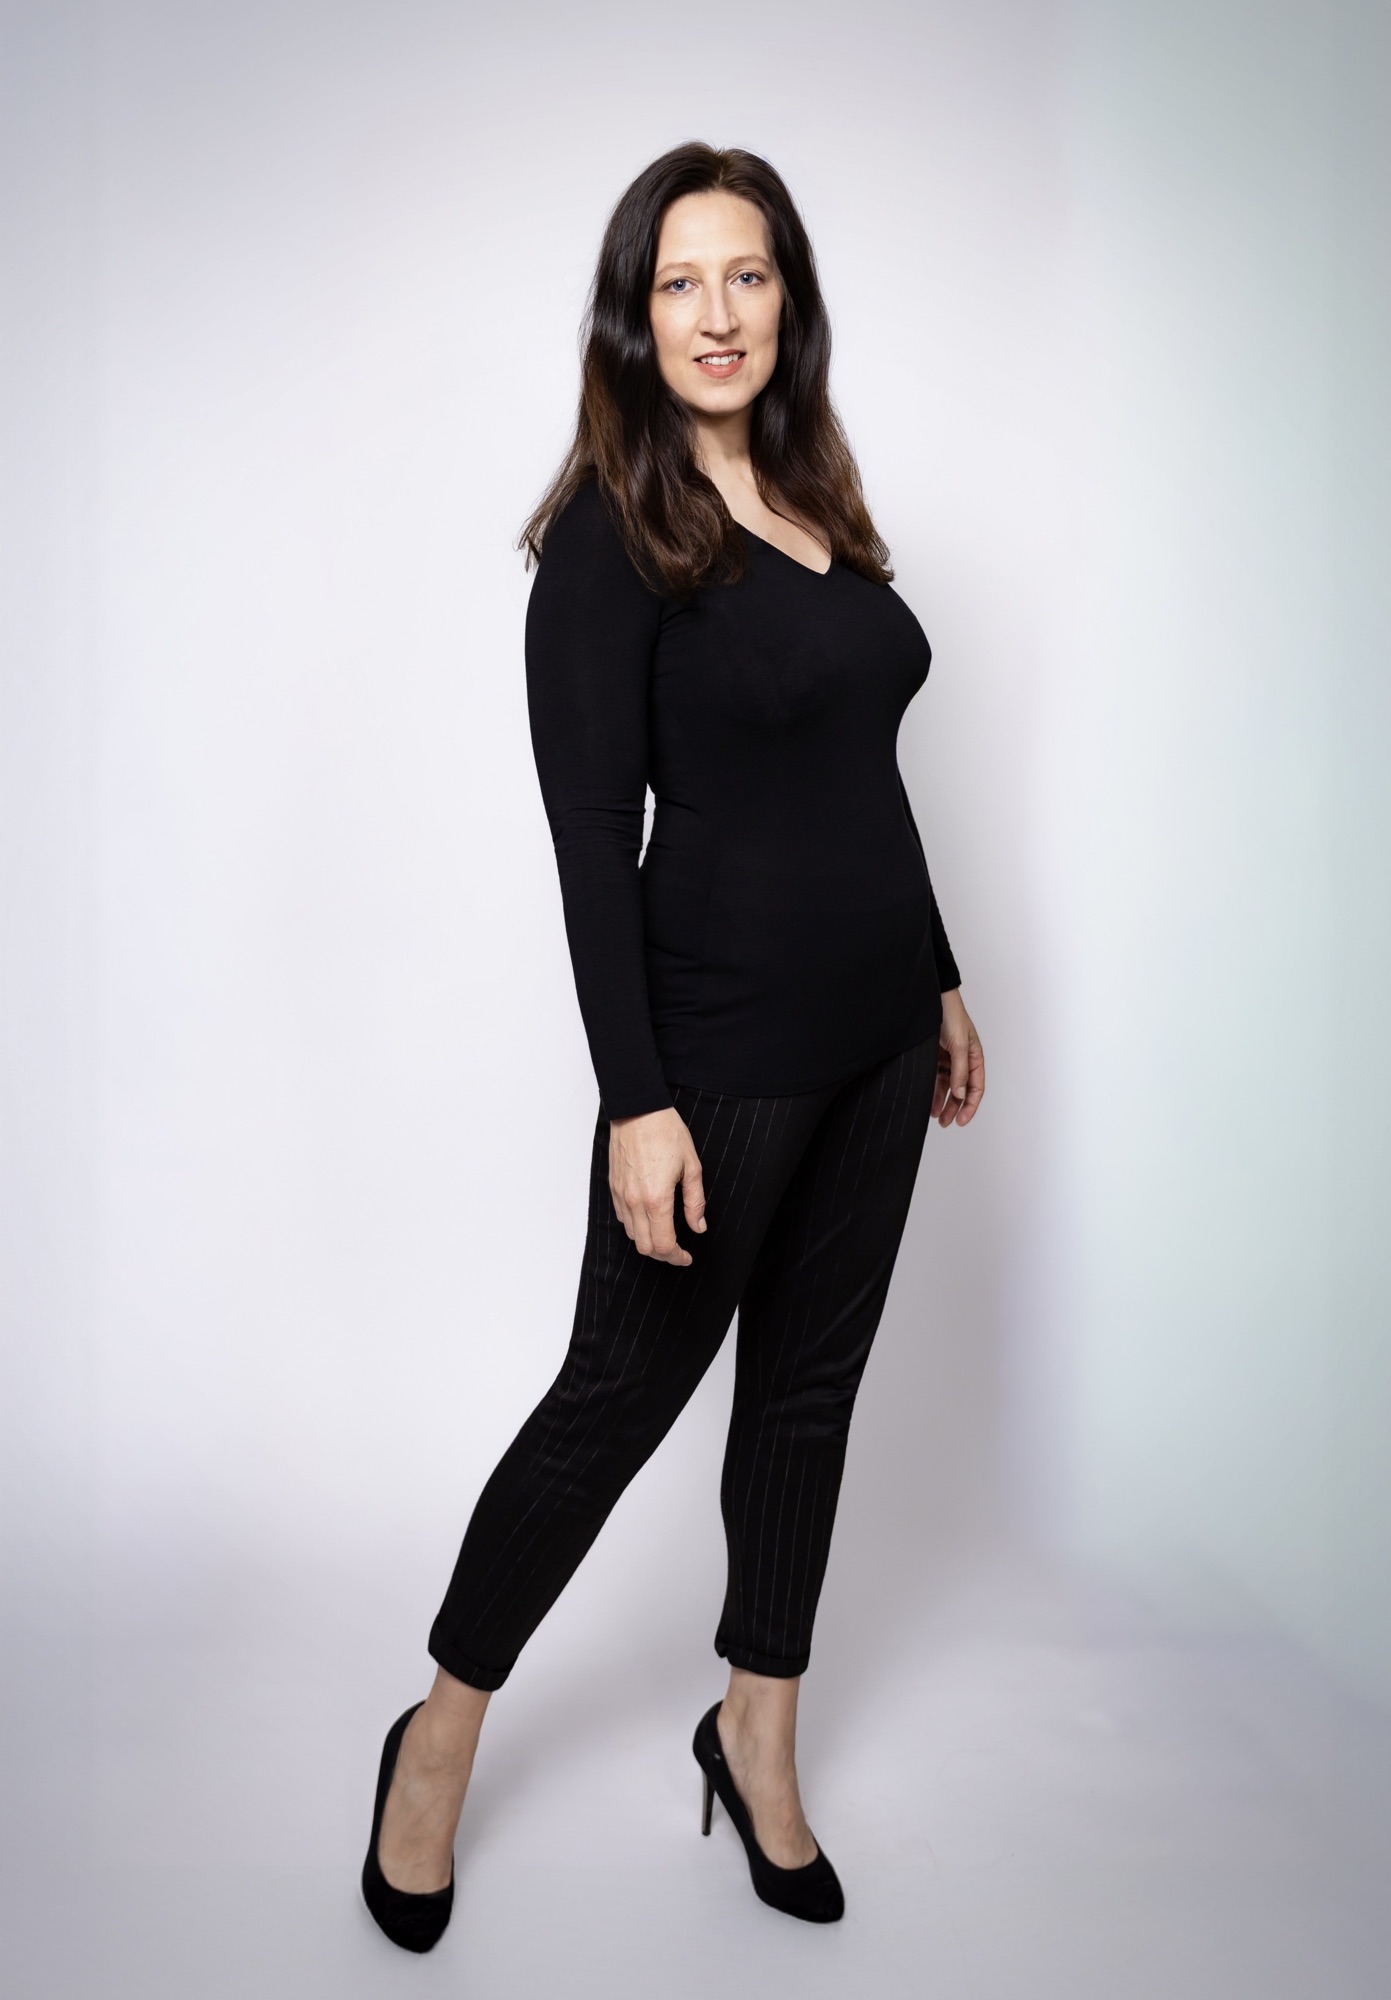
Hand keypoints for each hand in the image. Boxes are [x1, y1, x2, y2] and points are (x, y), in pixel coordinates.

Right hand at [608, 1106, 706, 1264]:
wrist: (637, 1110)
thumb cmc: (666, 1133)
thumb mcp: (691, 1166)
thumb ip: (695, 1201)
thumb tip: (698, 1226)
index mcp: (656, 1199)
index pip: (663, 1245)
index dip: (676, 1257)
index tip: (686, 1257)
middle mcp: (635, 1202)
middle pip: (645, 1247)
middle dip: (663, 1255)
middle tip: (678, 1251)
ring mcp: (621, 1195)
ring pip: (632, 1235)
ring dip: (649, 1242)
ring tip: (665, 1235)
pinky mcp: (613, 1187)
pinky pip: (622, 1218)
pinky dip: (636, 1226)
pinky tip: (649, 1218)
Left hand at [934, 989, 984, 1127]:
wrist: (932, 1000)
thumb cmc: (951, 1016)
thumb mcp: (958, 1045)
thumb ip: (960, 1071)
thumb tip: (961, 1095)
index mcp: (974, 1058)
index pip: (976, 1088)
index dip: (970, 1106)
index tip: (961, 1120)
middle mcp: (963, 1060)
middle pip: (962, 1090)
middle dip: (955, 1108)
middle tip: (946, 1123)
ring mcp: (948, 1059)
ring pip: (948, 1086)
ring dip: (943, 1101)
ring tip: (935, 1116)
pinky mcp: (935, 1057)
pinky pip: (936, 1078)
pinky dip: (933, 1090)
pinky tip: (928, 1101)